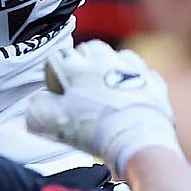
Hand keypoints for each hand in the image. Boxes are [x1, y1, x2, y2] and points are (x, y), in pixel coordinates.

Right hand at [25, 41, 181, 170]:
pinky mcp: (153, 84)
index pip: (57, 58)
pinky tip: (130, 96)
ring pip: (118, 56)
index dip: (53, 75)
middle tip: (79, 87)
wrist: (137, 141)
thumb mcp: (51, 123)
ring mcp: (132, 70)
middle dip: (82, 63)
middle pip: (89, 49)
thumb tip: (38, 102)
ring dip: (110, 67)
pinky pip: (143, 74)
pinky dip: (136, 81)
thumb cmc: (93, 130)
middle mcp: (105, 61)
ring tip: (105, 88)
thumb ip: (37, 108)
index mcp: (77, 67)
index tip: (56, 93)